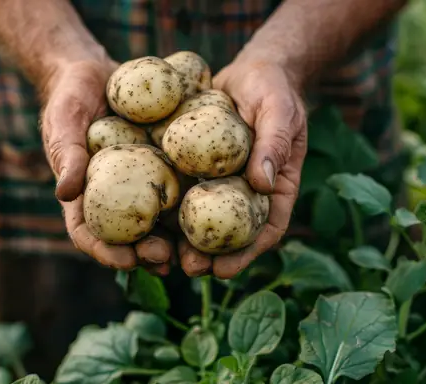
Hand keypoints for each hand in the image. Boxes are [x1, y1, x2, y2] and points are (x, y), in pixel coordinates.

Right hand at [40, 59, 174, 275]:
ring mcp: (139, 185)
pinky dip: (191, 207)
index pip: (88, 234)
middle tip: (164, 258)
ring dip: (171, 242)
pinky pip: (177, 190)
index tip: (126, 260)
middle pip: (127, 237)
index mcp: (84, 195)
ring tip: (189, 254)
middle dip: (145, 254)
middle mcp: (114, 197)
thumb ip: (66, 155)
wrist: (98, 74)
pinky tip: (209, 215)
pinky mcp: (162, 167)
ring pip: (156, 223)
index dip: (105, 252)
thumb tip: (65, 194)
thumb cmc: (72, 98)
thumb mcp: (64, 122)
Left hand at [178, 59, 307, 278]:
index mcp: (274, 188)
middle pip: (230, 233)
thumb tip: (262, 183)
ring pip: (202, 219)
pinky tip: (146, 220)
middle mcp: (245, 191)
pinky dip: (167, 208)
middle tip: (188, 269)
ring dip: (184, 241)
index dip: (246, 254)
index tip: (224, 271)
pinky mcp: (195, 168)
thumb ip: (274, 143)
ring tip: (162, 256)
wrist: (250, 71)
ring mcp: (219, 182)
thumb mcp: (279, 111)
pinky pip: (181, 190)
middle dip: (210, 257)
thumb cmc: (273, 89)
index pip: (265, 230)